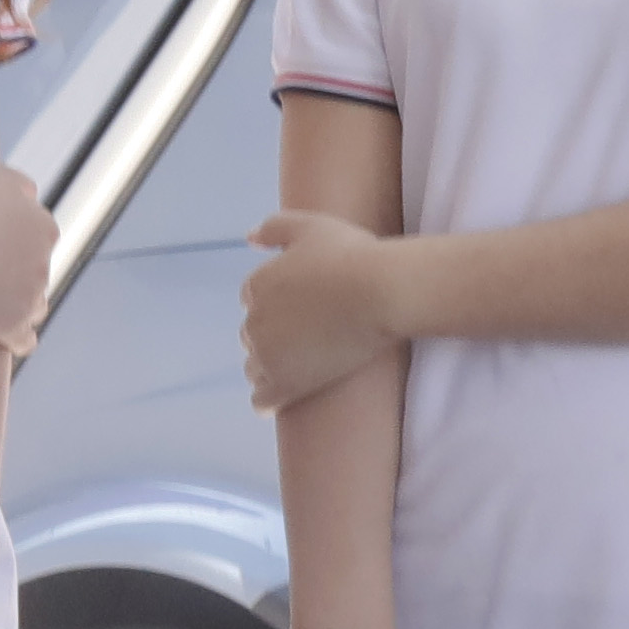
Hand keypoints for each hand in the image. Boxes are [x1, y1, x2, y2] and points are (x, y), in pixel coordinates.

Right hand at [0, 157, 56, 356]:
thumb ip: (22, 187)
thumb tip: (31, 200)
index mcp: (46, 229)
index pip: (40, 239)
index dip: (15, 243)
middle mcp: (46, 265)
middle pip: (36, 274)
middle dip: (16, 275)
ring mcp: (30, 299)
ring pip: (34, 307)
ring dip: (18, 305)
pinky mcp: (10, 328)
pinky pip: (25, 341)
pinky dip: (17, 338)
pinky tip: (4, 336)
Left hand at [240, 212, 402, 414]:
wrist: (380, 291)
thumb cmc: (352, 255)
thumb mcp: (311, 226)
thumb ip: (275, 228)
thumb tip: (248, 238)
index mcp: (257, 285)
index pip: (252, 300)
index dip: (275, 304)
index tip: (299, 310)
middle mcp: (254, 321)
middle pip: (252, 335)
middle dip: (271, 337)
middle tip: (306, 339)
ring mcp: (269, 355)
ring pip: (255, 368)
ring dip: (269, 368)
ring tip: (299, 368)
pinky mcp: (287, 383)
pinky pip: (261, 400)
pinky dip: (266, 401)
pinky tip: (278, 401)